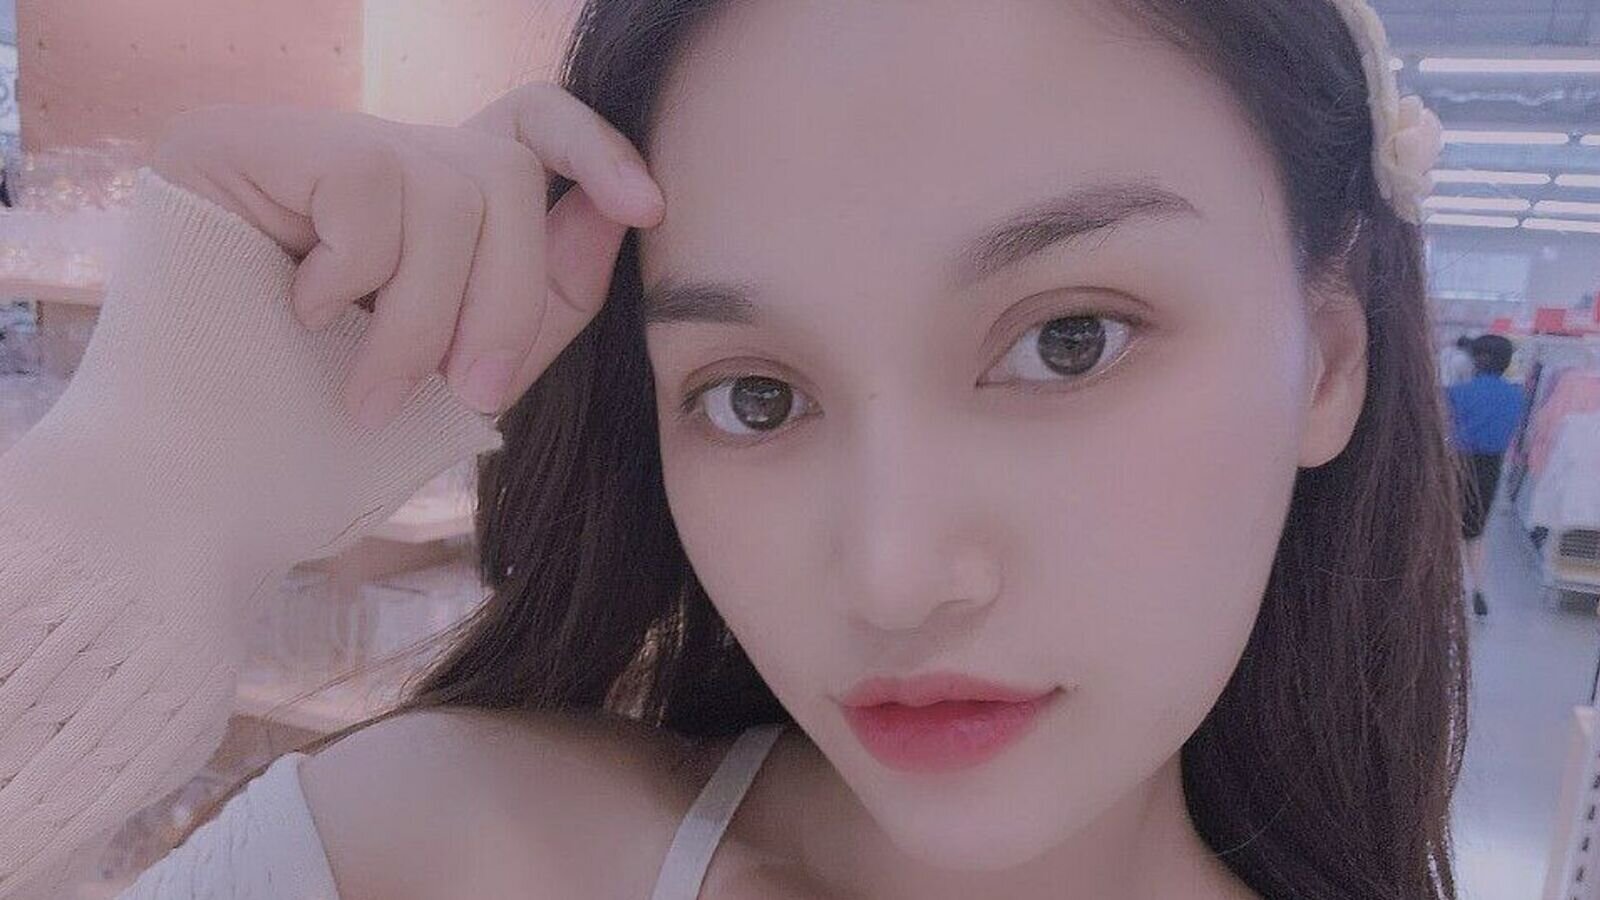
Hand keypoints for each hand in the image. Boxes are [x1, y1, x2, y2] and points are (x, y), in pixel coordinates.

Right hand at [151, 84, 664, 428]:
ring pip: (448, 189)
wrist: (204, 477)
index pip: (532, 124)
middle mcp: (386, 158)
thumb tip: (612, 209)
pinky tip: (300, 314)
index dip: (597, 149)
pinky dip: (351, 281)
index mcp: (440, 206)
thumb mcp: (472, 370)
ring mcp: (313, 141)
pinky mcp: (246, 138)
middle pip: (506, 173)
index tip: (647, 208)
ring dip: (421, 318)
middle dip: (507, 299)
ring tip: (369, 392)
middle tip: (473, 392)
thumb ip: (549, 295)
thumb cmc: (336, 428)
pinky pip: (368, 189)